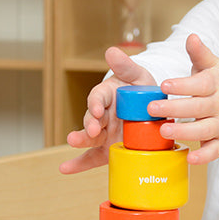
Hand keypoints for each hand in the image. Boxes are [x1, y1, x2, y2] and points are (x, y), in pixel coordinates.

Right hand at [59, 47, 155, 173]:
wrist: (154, 114)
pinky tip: (65, 168)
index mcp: (107, 96)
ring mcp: (103, 133)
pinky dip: (78, 164)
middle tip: (91, 129)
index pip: (97, 98)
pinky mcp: (106, 149)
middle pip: (91, 119)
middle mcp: (101, 115)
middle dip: (89, 124)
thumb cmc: (143, 92)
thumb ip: (125, 66)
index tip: (97, 109)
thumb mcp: (138, 77)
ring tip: (73, 142)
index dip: (96, 103)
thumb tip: (111, 50)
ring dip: (80, 140)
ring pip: (89, 138)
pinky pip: (91, 158)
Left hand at [145, 34, 218, 164]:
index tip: (164, 84)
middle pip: (199, 106)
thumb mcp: (208, 66)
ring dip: (185, 131)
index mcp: (216, 83)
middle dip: (175, 108)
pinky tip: (189, 158)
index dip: (183, 85)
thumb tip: (191, 37)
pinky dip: (204, 156)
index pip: (201, 84)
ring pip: (205, 128)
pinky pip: (215, 150)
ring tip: (164, 131)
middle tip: (152, 108)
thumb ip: (198, 53)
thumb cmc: (212, 84)